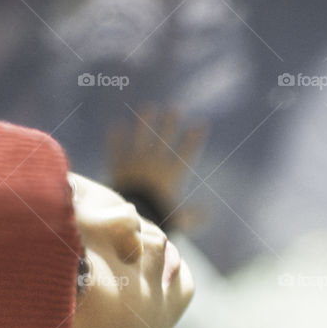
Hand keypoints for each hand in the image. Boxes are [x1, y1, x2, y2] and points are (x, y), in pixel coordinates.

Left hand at [106, 105, 208, 231]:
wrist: (130, 220)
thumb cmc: (157, 219)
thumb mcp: (179, 220)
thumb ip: (194, 215)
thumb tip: (211, 211)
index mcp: (170, 176)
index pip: (186, 153)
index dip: (194, 138)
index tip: (201, 124)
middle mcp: (154, 165)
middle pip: (163, 140)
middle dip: (170, 124)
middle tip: (175, 109)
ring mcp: (135, 165)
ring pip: (141, 139)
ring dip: (145, 123)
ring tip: (148, 107)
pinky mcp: (119, 168)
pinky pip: (116, 150)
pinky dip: (115, 139)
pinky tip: (115, 125)